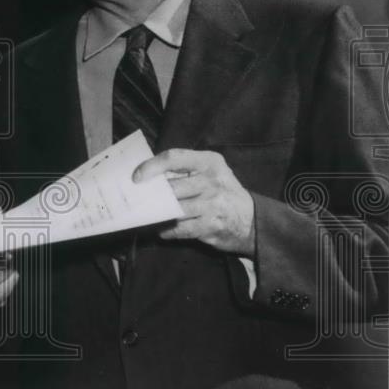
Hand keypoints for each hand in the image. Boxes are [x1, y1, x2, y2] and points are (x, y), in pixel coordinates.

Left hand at [133, 149, 254, 257]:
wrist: (252, 220)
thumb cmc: (222, 192)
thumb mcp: (210, 172)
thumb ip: (184, 170)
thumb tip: (148, 176)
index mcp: (209, 162)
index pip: (174, 158)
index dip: (151, 166)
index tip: (136, 177)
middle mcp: (212, 181)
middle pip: (172, 187)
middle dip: (153, 195)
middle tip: (137, 200)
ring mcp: (213, 205)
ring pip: (174, 209)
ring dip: (158, 214)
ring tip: (147, 215)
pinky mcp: (212, 226)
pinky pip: (180, 229)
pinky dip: (167, 231)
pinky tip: (162, 230)